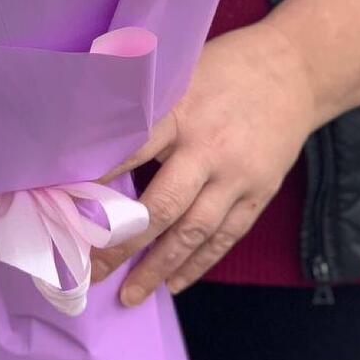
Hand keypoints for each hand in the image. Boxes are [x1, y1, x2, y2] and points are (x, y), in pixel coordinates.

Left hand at [90, 20, 315, 304]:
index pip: (132, 152)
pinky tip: (175, 283)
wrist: (293, 68)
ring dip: (159, 267)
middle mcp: (208, 148)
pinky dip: (200, 263)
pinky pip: (226, 236)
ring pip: (194, 232)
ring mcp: (237, 175)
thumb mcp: (180, 71)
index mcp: (181, 112)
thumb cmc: (224, 65)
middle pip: (162, 206)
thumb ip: (147, 105)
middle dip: (123, 242)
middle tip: (91, 268)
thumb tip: (95, 133)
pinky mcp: (259, 192)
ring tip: (130, 294)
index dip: (100, 181)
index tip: (66, 206)